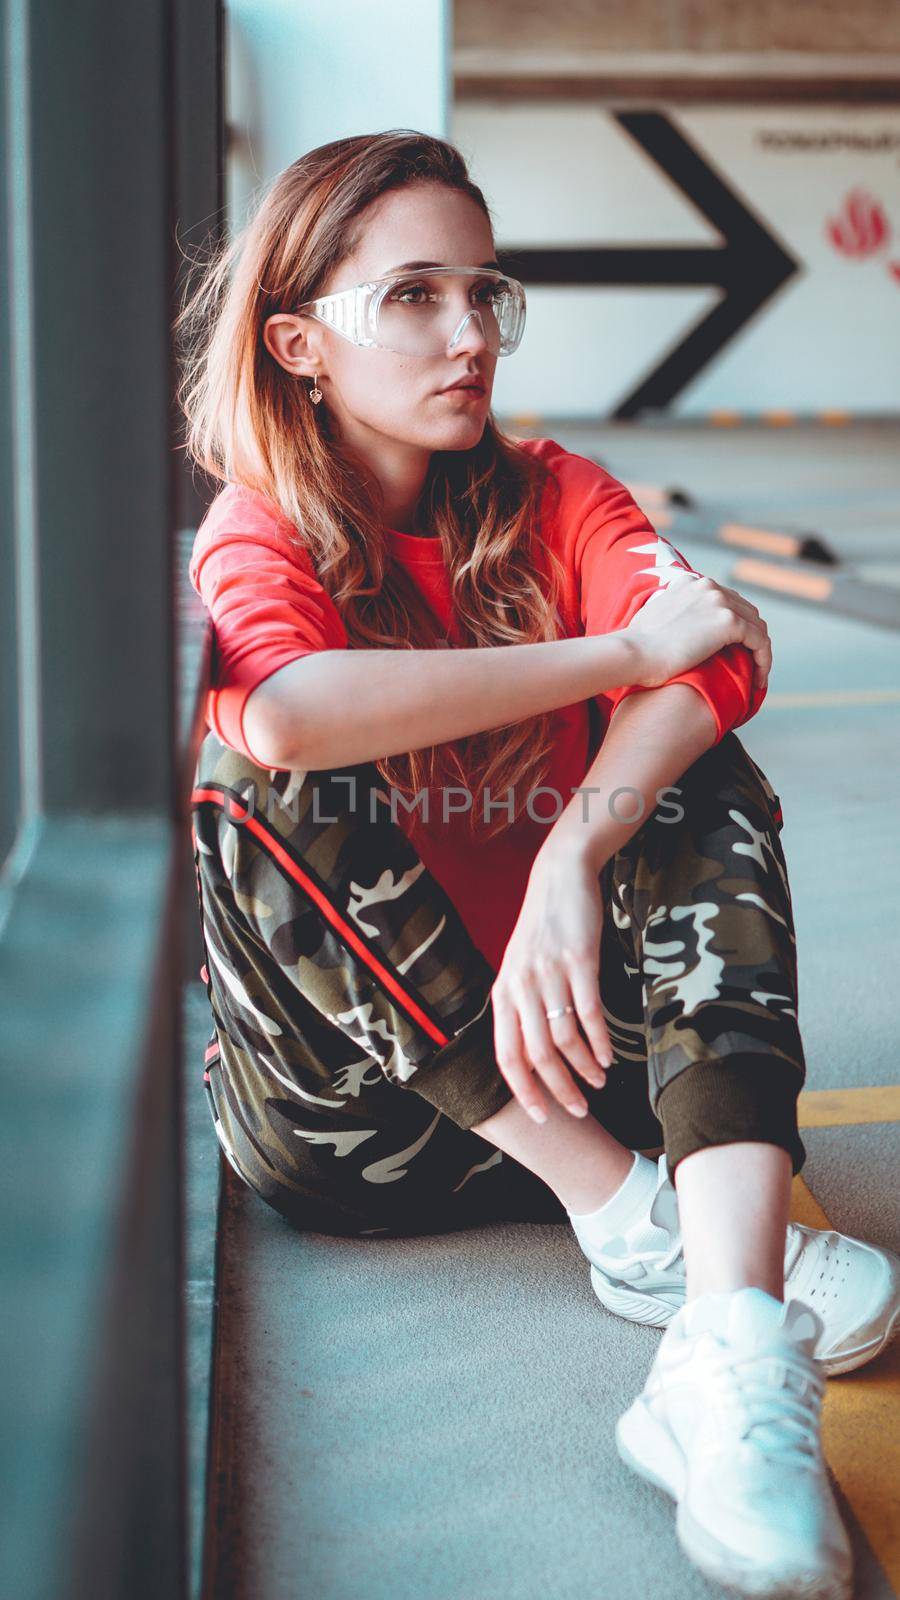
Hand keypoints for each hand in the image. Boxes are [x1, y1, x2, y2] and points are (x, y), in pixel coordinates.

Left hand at [491, 848, 613, 1121]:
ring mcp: (550, 973)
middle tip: (579, 1111)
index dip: (523, 1091)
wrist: (559, 877)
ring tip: (598, 1083)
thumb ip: (520, 1010)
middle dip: (559, 1090)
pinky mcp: (579, 961)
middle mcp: (521, 986)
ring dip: (584, 1070)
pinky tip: (608, 1057)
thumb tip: (530, 1060)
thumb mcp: (519, 969)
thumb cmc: (541, 930)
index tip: (541, 1117)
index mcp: (502, 993)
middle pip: (538, 1055)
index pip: (506, 1055)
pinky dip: (600, 1041)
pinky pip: (589, 1013)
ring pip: (565, 1039)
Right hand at [624, 572, 771, 697]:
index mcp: (690, 583)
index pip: (725, 600)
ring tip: (757, 675)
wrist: (634, 653)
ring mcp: (719, 602)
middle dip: (751, 637)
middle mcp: (708, 586)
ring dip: (760, 651)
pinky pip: (760, 642)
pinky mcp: (729, 622)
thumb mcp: (652, 617)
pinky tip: (759, 680)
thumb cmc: (636, 646)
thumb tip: (674, 630)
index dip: (734, 625)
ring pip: (757, 626)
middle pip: (745, 611)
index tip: (733, 649)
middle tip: (750, 663)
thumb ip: (669, 613)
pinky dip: (764, 661)